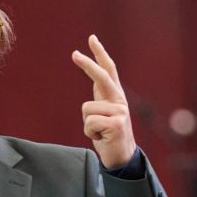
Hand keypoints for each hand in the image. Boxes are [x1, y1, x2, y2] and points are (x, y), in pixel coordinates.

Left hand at [72, 35, 136, 168]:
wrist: (122, 157)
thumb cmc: (109, 135)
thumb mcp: (103, 113)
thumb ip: (101, 96)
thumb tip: (95, 78)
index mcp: (115, 96)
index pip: (108, 70)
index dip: (100, 54)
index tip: (91, 39)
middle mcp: (119, 101)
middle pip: (102, 78)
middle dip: (88, 65)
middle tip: (75, 54)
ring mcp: (119, 112)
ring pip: (87, 110)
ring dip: (87, 125)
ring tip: (98, 132)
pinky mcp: (116, 125)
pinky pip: (90, 123)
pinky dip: (90, 133)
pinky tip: (101, 138)